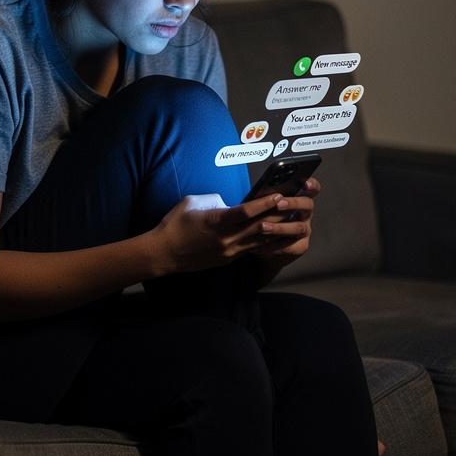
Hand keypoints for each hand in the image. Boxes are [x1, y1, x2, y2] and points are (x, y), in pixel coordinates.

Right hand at [148, 191, 290, 277]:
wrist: (164, 253)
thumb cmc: (175, 224)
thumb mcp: (192, 202)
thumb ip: (214, 200)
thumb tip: (229, 202)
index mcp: (217, 221)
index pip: (247, 212)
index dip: (265, 203)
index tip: (278, 195)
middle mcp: (226, 239)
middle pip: (259, 227)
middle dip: (277, 216)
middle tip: (291, 206)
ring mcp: (228, 252)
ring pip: (259, 242)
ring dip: (275, 231)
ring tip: (289, 221)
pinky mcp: (228, 259)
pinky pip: (251, 250)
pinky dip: (264, 242)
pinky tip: (273, 236)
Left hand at [252, 176, 320, 266]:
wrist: (261, 245)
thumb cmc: (261, 218)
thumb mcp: (263, 205)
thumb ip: (266, 198)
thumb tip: (258, 193)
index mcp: (299, 198)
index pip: (312, 188)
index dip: (312, 185)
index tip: (305, 183)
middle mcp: (305, 213)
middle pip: (308, 205)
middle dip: (293, 203)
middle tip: (278, 204)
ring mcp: (305, 230)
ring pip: (298, 227)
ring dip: (280, 227)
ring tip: (263, 226)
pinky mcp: (300, 246)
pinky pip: (290, 246)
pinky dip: (274, 245)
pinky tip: (260, 244)